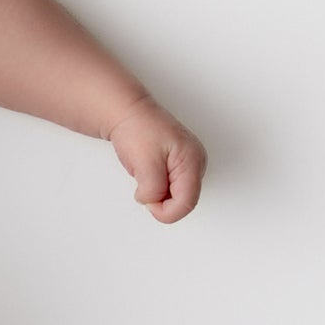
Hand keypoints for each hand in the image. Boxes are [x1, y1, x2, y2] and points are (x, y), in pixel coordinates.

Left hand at [106, 97, 206, 223]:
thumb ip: (152, 188)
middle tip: (143, 184)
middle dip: (161, 202)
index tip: (147, 202)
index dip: (165, 211)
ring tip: (146, 174)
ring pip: (177, 196)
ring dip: (158, 193)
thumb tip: (154, 202)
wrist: (128, 113)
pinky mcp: (180, 164)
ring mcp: (190, 163)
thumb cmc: (137, 130)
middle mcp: (196, 163)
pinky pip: (171, 187)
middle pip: (184, 201)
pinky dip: (157, 187)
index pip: (187, 203)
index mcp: (192, 161)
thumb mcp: (143, 163)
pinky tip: (149, 174)